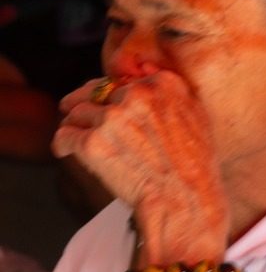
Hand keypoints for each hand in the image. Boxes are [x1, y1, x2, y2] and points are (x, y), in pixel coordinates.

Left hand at [53, 72, 227, 261]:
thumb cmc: (194, 162)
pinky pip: (63, 136)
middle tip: (83, 123)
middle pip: (94, 94)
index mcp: (162, 83)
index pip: (121, 80)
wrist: (183, 198)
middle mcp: (135, 94)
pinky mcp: (91, 142)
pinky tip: (69, 154)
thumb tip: (146, 73)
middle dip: (88, 109)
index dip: (110, 96)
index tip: (106, 108)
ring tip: (83, 145)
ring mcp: (111, 118)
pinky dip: (63, 146)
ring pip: (75, 113)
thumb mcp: (196, 114)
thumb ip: (171, 91)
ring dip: (76, 128)